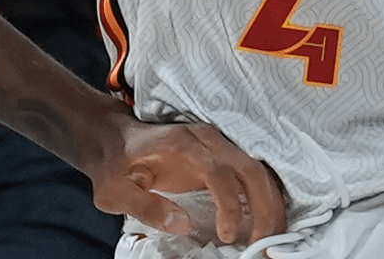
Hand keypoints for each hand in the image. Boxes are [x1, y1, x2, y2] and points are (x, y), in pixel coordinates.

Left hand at [84, 112, 287, 245]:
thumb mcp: (114, 191)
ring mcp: (216, 144)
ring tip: (269, 239)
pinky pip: (251, 176)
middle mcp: (204, 138)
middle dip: (264, 209)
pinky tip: (263, 225)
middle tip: (262, 245)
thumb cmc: (112, 163)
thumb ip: (145, 206)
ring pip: (258, 171)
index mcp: (179, 142)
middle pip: (250, 169)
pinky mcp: (220, 156)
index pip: (218, 171)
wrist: (112, 139)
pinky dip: (264, 200)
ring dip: (270, 206)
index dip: (228, 206)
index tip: (226, 235)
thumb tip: (182, 224)